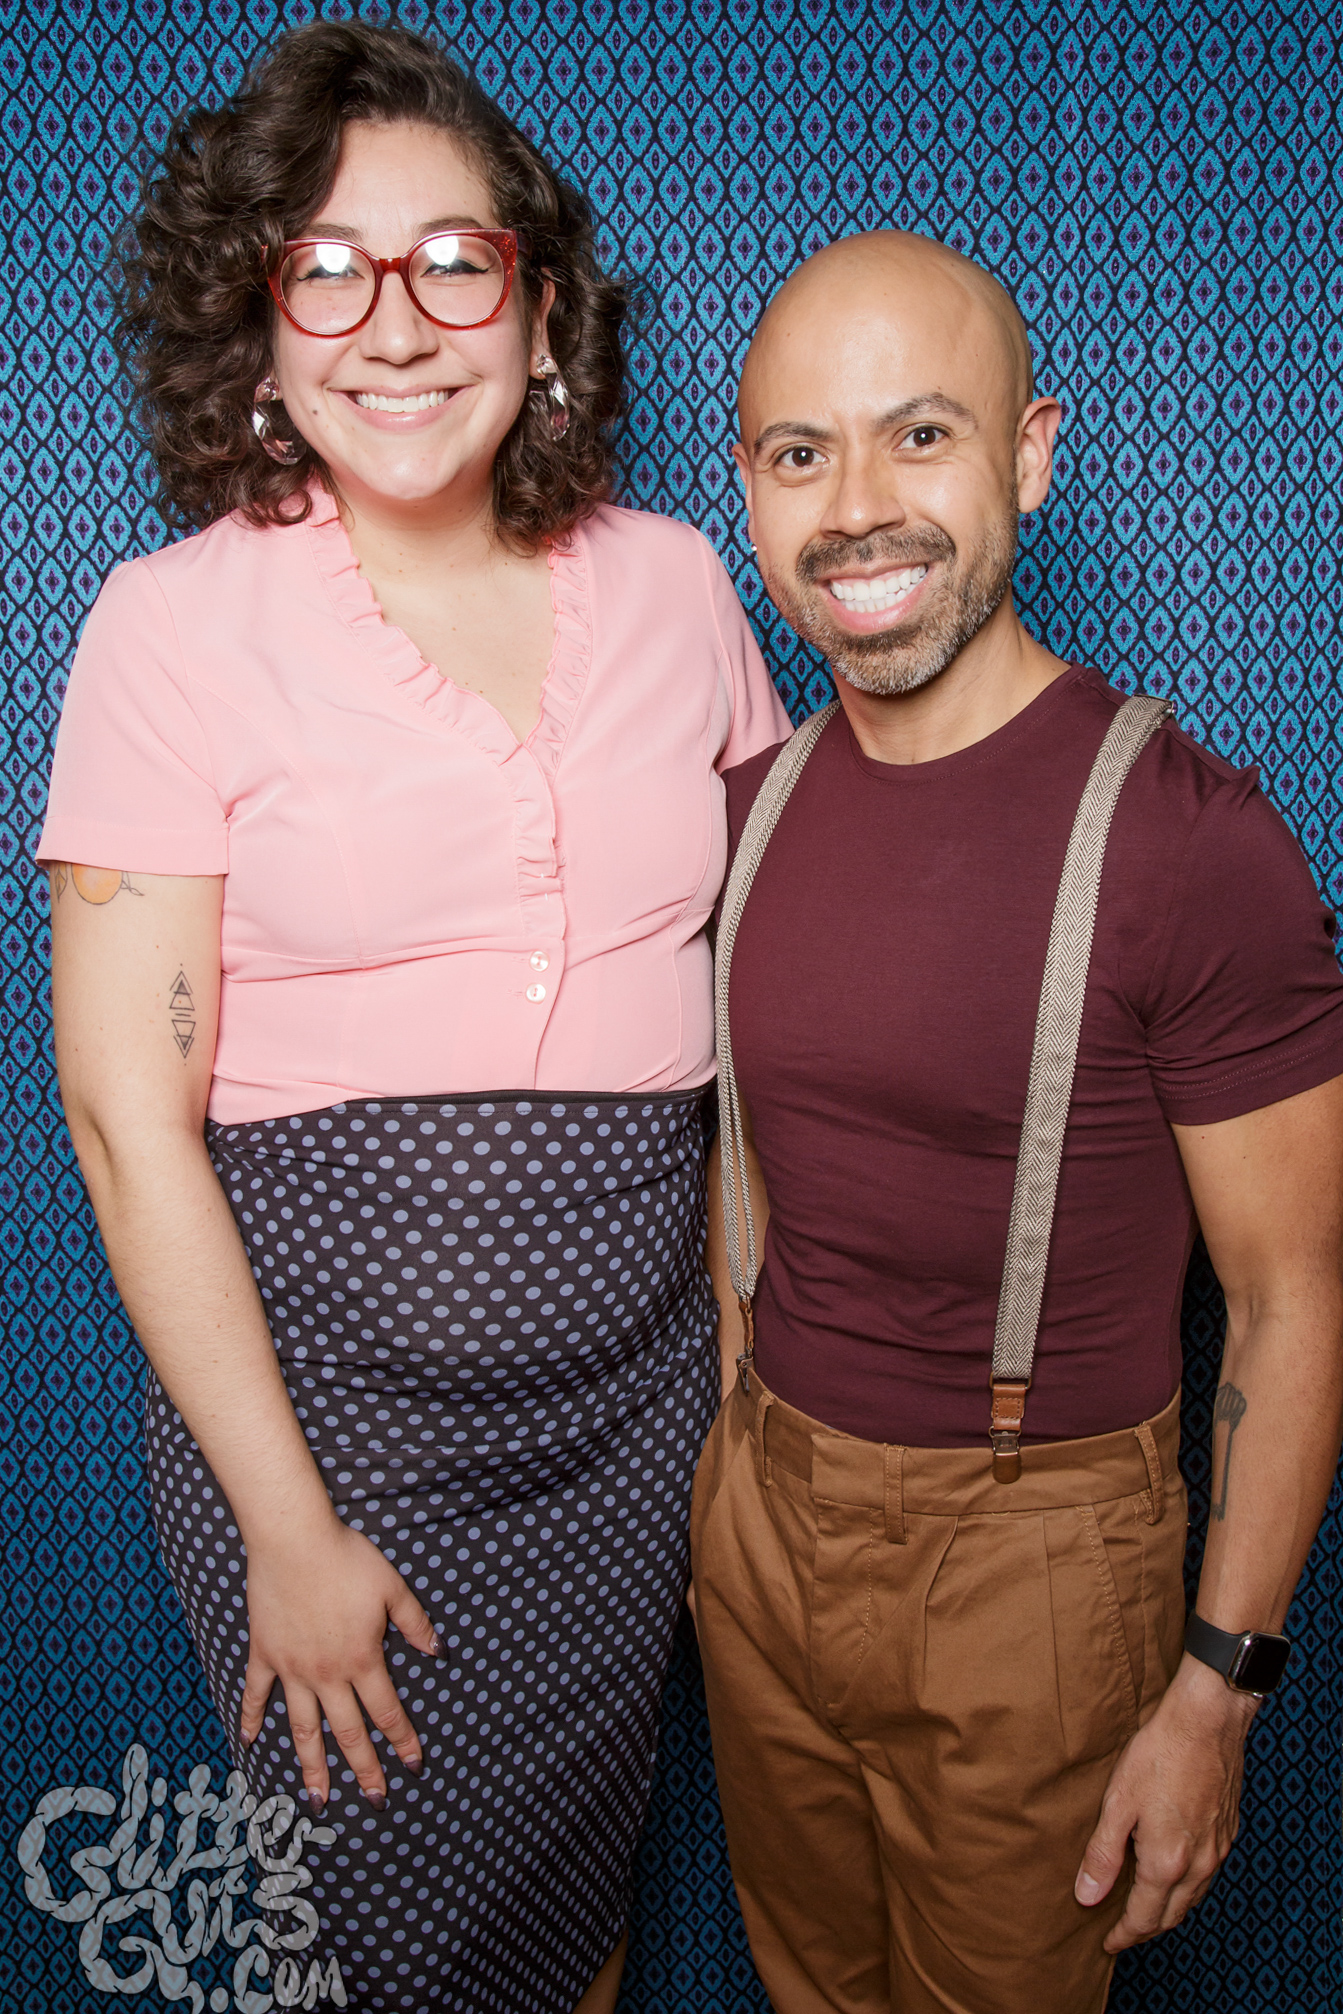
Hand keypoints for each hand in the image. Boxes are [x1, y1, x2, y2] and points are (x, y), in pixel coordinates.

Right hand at [239, 1513, 439, 1812]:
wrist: (294, 1541)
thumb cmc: (347, 1559)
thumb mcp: (392, 1588)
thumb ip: (415, 1623)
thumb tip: (439, 1653)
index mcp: (362, 1658)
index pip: (387, 1710)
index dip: (403, 1740)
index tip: (413, 1766)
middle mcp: (327, 1674)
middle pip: (349, 1732)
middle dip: (365, 1769)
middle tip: (376, 1800)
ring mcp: (292, 1669)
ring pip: (304, 1728)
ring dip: (312, 1767)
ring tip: (318, 1801)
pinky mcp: (264, 1655)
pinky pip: (256, 1694)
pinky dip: (252, 1720)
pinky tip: (250, 1744)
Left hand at [1075, 1655, 1256, 1950]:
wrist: (1207, 1721)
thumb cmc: (1160, 1754)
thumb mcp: (1118, 1802)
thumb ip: (1103, 1854)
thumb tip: (1087, 1896)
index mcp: (1167, 1863)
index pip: (1144, 1918)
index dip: (1123, 1935)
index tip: (1107, 1943)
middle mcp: (1198, 1865)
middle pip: (1171, 1916)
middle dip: (1146, 1928)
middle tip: (1122, 1930)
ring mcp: (1217, 1850)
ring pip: (1192, 1898)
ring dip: (1168, 1909)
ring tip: (1143, 1906)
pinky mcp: (1227, 1833)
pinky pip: (1207, 1876)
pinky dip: (1187, 1887)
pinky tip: (1173, 1872)